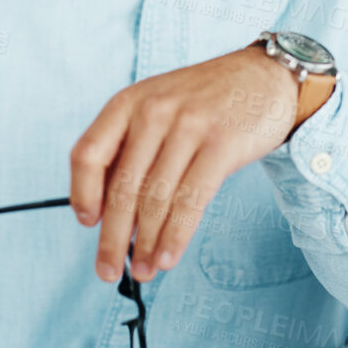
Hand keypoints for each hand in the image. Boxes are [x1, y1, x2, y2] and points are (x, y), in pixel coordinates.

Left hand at [71, 46, 334, 282]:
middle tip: (108, 270)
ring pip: (156, 199)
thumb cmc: (205, 101)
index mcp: (128, 102)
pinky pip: (191, 201)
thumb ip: (132, 148)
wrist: (265, 77)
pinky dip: (176, 236)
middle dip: (113, 238)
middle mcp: (154, 111)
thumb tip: (108, 214)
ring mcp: (189, 127)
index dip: (82, 193)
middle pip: (122, 187)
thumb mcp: (157, 107)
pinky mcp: (222, 145)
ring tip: (143, 271)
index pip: (88, 153)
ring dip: (146, 245)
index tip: (87, 222)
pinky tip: (168, 257)